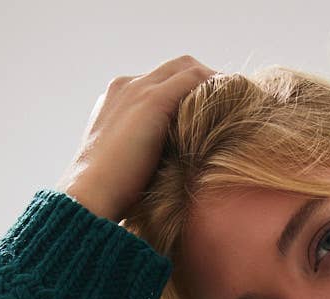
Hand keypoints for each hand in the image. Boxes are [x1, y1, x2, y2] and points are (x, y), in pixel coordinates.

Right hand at [56, 55, 219, 223]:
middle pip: (176, 68)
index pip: (161, 82)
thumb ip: (153, 156)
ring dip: (216, 82)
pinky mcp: (151, 100)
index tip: (214, 114)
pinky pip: (194, 79)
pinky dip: (216, 87)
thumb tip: (182, 169)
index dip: (190, 94)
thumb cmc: (111, 198)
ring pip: (187, 68)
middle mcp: (125, 86)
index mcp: (116, 100)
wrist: (89, 198)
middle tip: (234, 105)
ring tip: (240, 104)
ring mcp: (137, 89)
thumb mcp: (133, 169)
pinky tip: (234, 103)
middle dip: (206, 82)